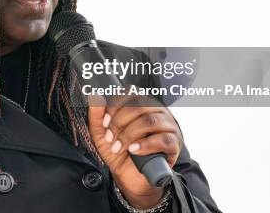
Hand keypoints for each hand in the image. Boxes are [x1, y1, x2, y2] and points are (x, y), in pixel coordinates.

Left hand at [88, 94, 182, 208]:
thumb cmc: (118, 152)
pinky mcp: (174, 144)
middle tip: (110, 138)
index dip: (115, 106)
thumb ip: (97, 114)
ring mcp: (168, 126)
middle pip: (139, 105)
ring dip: (129, 135)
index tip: (105, 122)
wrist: (129, 177)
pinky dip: (145, 145)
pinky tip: (133, 150)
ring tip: (119, 147)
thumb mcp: (102, 133)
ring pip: (150, 121)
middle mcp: (156, 111)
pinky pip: (163, 139)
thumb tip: (95, 96)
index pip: (131, 92)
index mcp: (141, 104)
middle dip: (119, 123)